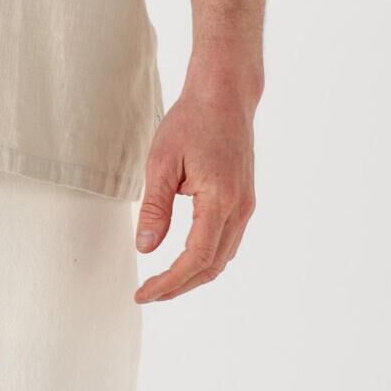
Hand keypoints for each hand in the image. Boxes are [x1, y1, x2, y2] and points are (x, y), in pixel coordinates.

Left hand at [133, 88, 256, 301]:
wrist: (225, 96)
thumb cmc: (192, 121)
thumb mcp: (161, 162)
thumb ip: (154, 208)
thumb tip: (146, 248)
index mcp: (220, 200)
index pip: (196, 258)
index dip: (169, 282)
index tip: (144, 293)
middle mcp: (240, 208)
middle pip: (212, 266)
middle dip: (179, 286)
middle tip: (148, 294)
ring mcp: (246, 206)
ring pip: (223, 257)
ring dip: (193, 275)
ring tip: (162, 282)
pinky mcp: (244, 201)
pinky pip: (228, 241)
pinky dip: (206, 259)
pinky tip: (184, 259)